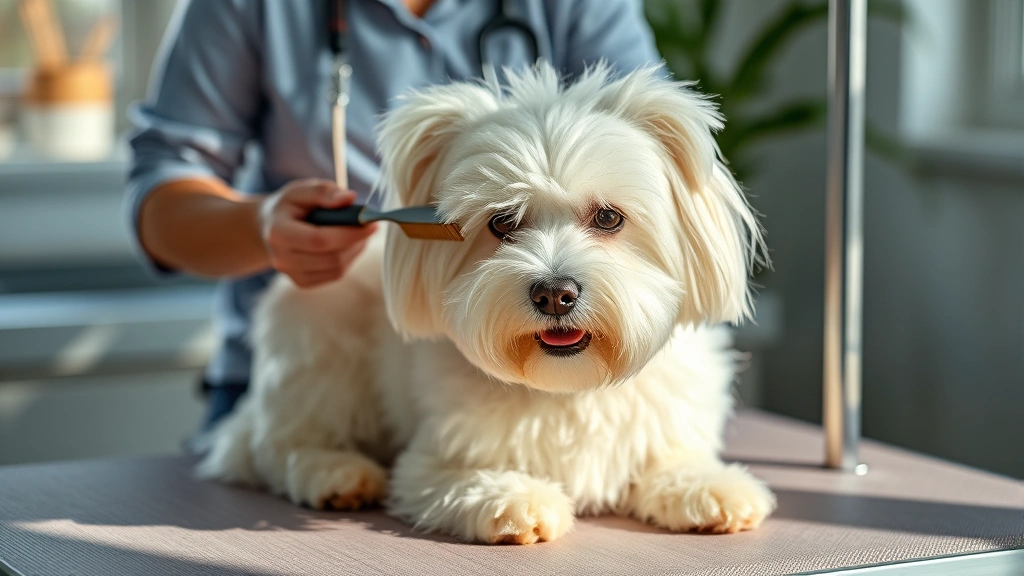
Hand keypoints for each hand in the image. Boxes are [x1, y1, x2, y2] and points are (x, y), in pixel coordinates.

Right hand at [258, 179, 377, 287]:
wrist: (269, 227)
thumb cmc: (289, 206)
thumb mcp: (300, 190)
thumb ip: (323, 192)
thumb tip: (349, 198)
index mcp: (278, 233)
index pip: (320, 240)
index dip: (349, 233)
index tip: (371, 223)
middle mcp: (282, 259)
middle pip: (331, 258)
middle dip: (356, 242)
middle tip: (369, 226)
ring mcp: (291, 274)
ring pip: (337, 269)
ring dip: (355, 251)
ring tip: (359, 233)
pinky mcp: (303, 283)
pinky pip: (334, 275)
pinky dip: (348, 260)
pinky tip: (347, 245)